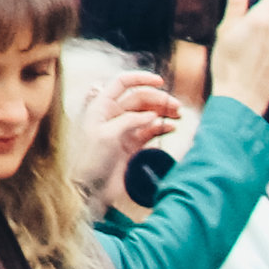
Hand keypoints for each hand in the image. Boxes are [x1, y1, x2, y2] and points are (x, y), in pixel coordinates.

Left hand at [75, 72, 186, 207]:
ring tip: (178, 116)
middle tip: (177, 107)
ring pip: (148, 113)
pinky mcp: (132, 144)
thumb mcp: (107, 136)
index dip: (141, 78)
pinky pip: (150, 130)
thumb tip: (152, 114)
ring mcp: (124, 129)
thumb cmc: (91, 161)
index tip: (161, 82)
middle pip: (140, 98)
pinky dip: (162, 127)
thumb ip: (129, 121)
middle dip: (159, 99)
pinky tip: (172, 128)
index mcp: (102, 106)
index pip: (122, 82)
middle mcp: (113, 114)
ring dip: (163, 112)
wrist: (90, 189)